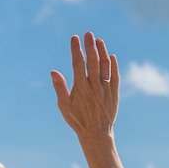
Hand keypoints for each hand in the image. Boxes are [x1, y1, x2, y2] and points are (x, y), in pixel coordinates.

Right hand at [50, 32, 119, 151]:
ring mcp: (106, 90)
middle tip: (88, 33)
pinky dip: (114, 66)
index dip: (76, 49)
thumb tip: (53, 71)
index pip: (78, 64)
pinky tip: (111, 56)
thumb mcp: (64, 106)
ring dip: (102, 53)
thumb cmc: (77, 120)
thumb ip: (59, 88)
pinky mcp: (114, 94)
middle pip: (93, 62)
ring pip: (105, 67)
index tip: (74, 38)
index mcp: (80, 89)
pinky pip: (115, 77)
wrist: (96, 134)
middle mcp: (94, 87)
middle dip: (90, 46)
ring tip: (99, 41)